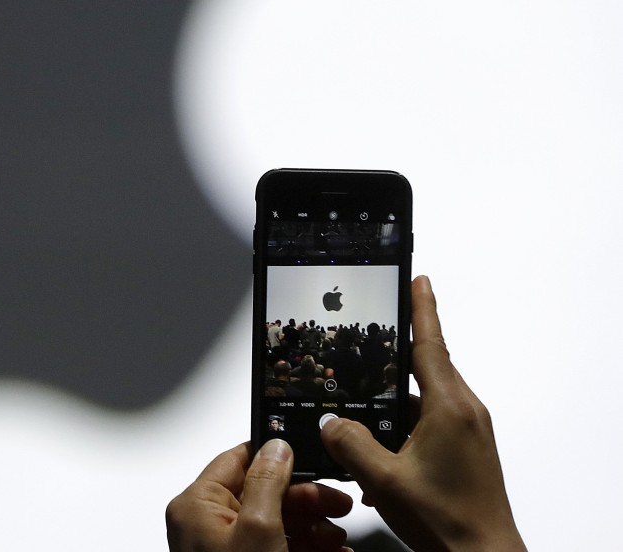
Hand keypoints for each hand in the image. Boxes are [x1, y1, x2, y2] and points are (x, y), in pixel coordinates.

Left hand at [166, 440, 352, 551]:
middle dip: (306, 499)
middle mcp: (209, 525)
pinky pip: (279, 549)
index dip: (275, 456)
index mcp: (197, 506)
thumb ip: (268, 481)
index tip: (310, 455)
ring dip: (314, 527)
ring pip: (277, 523)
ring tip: (339, 537)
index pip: (237, 460)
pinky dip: (308, 549)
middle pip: (264, 492)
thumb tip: (276, 446)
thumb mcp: (259, 528)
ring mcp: (228, 551)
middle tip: (338, 503)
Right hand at [321, 276, 526, 551]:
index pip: (431, 342)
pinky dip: (405, 433)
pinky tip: (383, 461)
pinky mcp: (469, 450)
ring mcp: (470, 432)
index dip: (422, 307)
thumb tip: (331, 422)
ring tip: (364, 433)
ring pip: (423, 402)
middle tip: (364, 356)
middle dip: (391, 366)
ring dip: (394, 411)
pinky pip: (431, 425)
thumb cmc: (449, 522)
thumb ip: (351, 443)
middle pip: (424, 370)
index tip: (418, 278)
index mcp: (450, 407)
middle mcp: (465, 412)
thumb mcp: (384, 478)